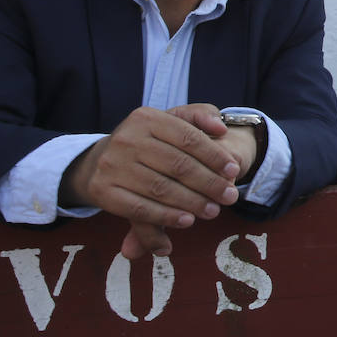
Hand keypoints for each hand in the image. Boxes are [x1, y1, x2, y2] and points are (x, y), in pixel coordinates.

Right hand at [63, 104, 241, 258]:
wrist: (103, 159)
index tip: (234, 171)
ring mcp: (111, 165)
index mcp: (146, 117)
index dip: (215, 156)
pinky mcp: (102, 190)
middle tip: (230, 197)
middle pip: (177, 165)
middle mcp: (126, 139)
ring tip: (213, 211)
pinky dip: (165, 217)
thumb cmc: (151, 140)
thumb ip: (200, 115)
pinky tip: (187, 221)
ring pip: (160, 188)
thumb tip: (220, 128)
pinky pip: (138, 208)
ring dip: (192, 203)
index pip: (188, 138)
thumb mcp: (173, 120)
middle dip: (209, 183)